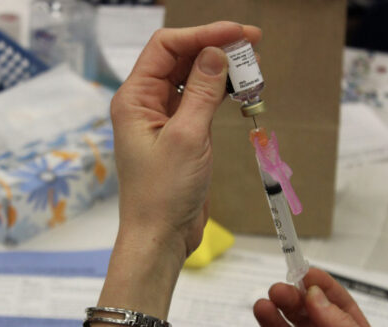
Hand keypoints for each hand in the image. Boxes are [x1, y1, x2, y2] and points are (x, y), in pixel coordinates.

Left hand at [95, 22, 261, 322]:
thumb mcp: (187, 137)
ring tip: (252, 66)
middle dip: (214, 48)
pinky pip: (200, 102)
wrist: (161, 235)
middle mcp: (146, 103)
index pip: (165, 48)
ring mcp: (163, 118)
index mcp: (134, 99)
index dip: (201, 34)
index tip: (237, 32)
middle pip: (180, 60)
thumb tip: (215, 52)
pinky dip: (220, 93)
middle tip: (253, 44)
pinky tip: (241, 88)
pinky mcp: (180, 133)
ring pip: (192, 79)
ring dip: (220, 70)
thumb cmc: (164, 193)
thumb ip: (201, 92)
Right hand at [254, 268, 369, 326]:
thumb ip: (339, 320)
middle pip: (307, 307)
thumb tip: (315, 294)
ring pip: (288, 319)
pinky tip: (263, 310)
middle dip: (292, 293)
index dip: (321, 283)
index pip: (337, 300)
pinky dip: (267, 320)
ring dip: (275, 306)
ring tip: (263, 302)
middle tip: (280, 288)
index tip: (307, 271)